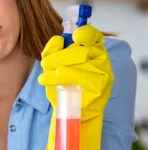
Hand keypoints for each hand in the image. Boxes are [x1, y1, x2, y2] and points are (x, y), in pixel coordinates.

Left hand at [38, 25, 113, 149]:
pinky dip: (55, 77)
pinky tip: (45, 81)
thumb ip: (55, 53)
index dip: (82, 32)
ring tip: (44, 76)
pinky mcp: (100, 87)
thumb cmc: (65, 90)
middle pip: (78, 49)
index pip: (92, 35)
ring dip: (54, 66)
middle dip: (57, 55)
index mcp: (94, 52)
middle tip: (45, 64)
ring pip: (76, 60)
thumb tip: (56, 40)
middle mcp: (102, 61)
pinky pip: (75, 76)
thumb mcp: (56, 68)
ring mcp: (103, 74)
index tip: (70, 37)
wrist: (73, 117)